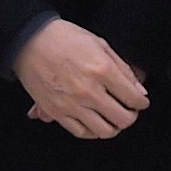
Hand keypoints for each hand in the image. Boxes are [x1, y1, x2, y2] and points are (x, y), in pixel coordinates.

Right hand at [12, 20, 147, 138]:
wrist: (29, 41)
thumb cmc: (63, 38)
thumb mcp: (99, 44)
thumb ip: (122, 68)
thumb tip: (139, 91)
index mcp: (102, 70)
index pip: (134, 98)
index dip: (142, 102)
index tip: (140, 101)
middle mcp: (89, 91)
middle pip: (122, 119)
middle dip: (131, 117)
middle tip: (129, 111)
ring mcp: (72, 104)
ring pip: (104, 131)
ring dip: (114, 127)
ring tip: (112, 119)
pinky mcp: (56, 112)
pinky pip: (81, 132)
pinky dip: (92, 132)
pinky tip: (94, 123)